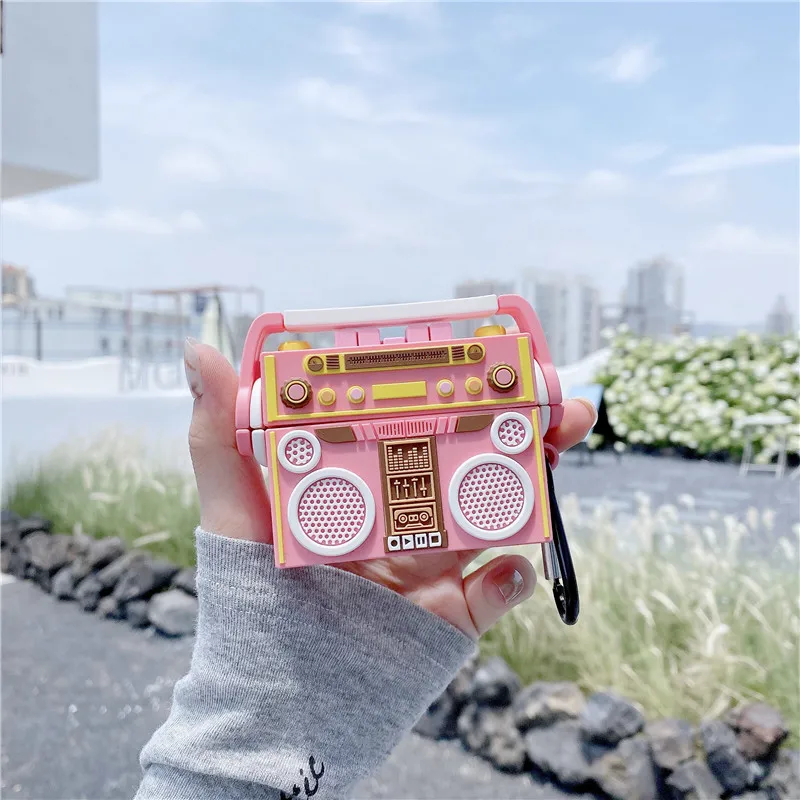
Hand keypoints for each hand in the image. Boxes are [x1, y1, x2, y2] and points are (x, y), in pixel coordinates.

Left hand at [185, 339, 595, 639]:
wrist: (275, 694)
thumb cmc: (250, 589)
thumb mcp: (233, 506)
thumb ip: (219, 434)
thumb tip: (200, 350)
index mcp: (369, 476)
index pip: (422, 420)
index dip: (458, 385)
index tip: (483, 354)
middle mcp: (410, 510)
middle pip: (478, 457)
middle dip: (521, 423)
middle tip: (551, 397)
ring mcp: (436, 560)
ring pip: (500, 512)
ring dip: (534, 481)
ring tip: (552, 450)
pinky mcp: (452, 613)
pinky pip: (495, 594)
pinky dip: (510, 580)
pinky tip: (510, 566)